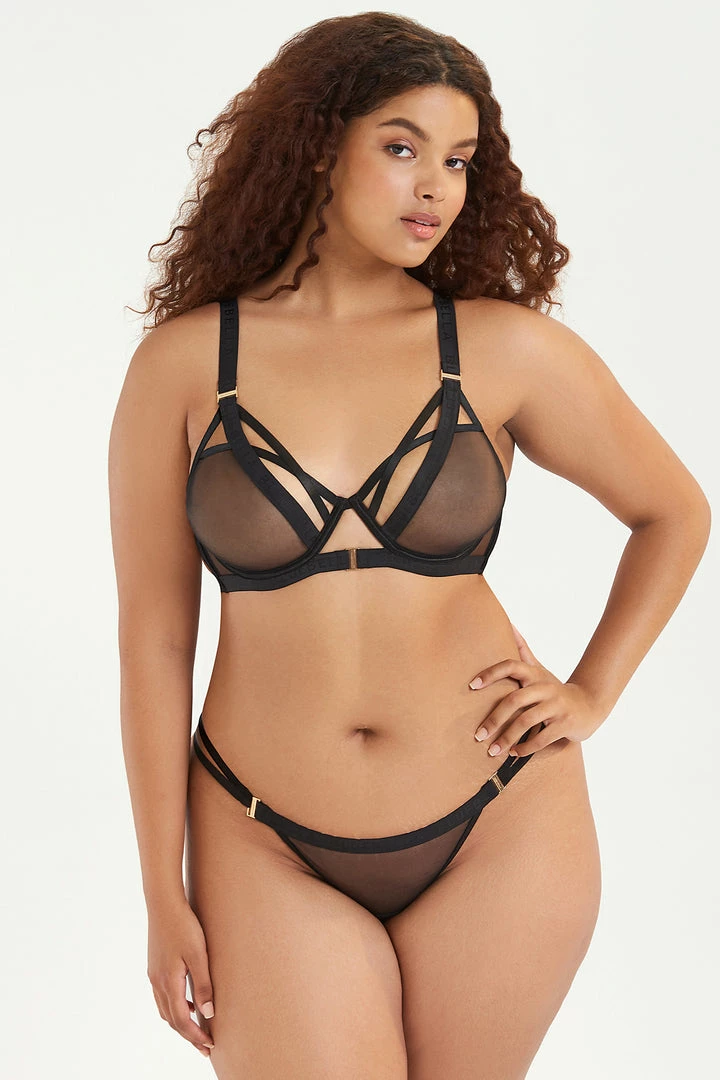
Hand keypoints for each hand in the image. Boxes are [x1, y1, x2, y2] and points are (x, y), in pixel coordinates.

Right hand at [147, 896, 215, 1057]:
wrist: (163, 903)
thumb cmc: (183, 925)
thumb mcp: (198, 954)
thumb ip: (203, 984)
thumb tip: (208, 1014)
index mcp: (168, 982)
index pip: (181, 1020)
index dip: (195, 1036)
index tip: (209, 1046)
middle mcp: (157, 982)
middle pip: (172, 1019)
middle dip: (188, 1035)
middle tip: (205, 1046)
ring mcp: (154, 974)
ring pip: (165, 1009)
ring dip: (181, 1022)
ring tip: (198, 1029)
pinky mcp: (155, 966)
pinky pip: (163, 996)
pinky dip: (175, 1006)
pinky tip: (189, 1002)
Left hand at [469, 624, 605, 758]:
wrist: (590, 705)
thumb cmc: (555, 689)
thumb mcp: (539, 669)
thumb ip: (523, 650)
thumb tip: (509, 624)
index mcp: (535, 675)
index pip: (510, 666)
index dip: (491, 673)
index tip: (472, 686)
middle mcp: (545, 687)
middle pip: (514, 700)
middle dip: (494, 719)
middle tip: (477, 735)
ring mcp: (556, 706)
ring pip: (526, 722)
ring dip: (506, 738)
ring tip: (492, 751)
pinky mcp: (565, 724)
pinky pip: (541, 738)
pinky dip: (525, 748)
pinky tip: (514, 753)